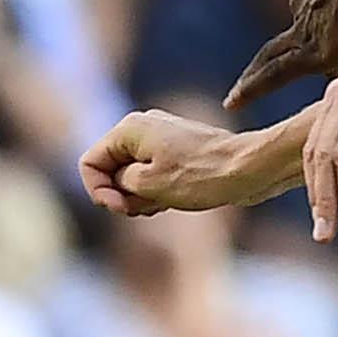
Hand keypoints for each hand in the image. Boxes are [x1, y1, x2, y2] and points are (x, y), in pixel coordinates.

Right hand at [79, 110, 258, 216]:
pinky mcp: (177, 152)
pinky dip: (156, 192)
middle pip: (110, 169)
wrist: (249, 169)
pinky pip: (152, 176)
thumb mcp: (148, 185)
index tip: (120, 208)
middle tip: (146, 208)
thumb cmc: (201, 175)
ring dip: (140, 197)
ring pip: (131, 175)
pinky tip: (174, 200)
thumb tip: (116, 184)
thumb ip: (118, 184)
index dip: (98, 191)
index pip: (89, 163)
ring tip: (164, 203)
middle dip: (122, 195)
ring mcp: (161, 139)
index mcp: (129, 128)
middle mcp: (142, 127)